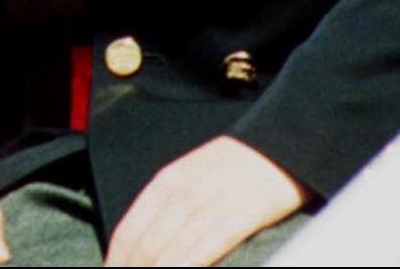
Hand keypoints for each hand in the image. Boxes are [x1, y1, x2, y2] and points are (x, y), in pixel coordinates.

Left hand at [104, 136, 304, 265]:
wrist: (282, 143)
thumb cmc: (238, 166)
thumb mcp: (192, 176)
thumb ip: (170, 205)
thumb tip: (148, 243)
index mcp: (166, 182)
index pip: (129, 231)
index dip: (117, 259)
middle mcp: (181, 193)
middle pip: (145, 246)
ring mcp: (209, 204)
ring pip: (169, 250)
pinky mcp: (239, 215)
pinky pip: (205, 246)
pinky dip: (188, 265)